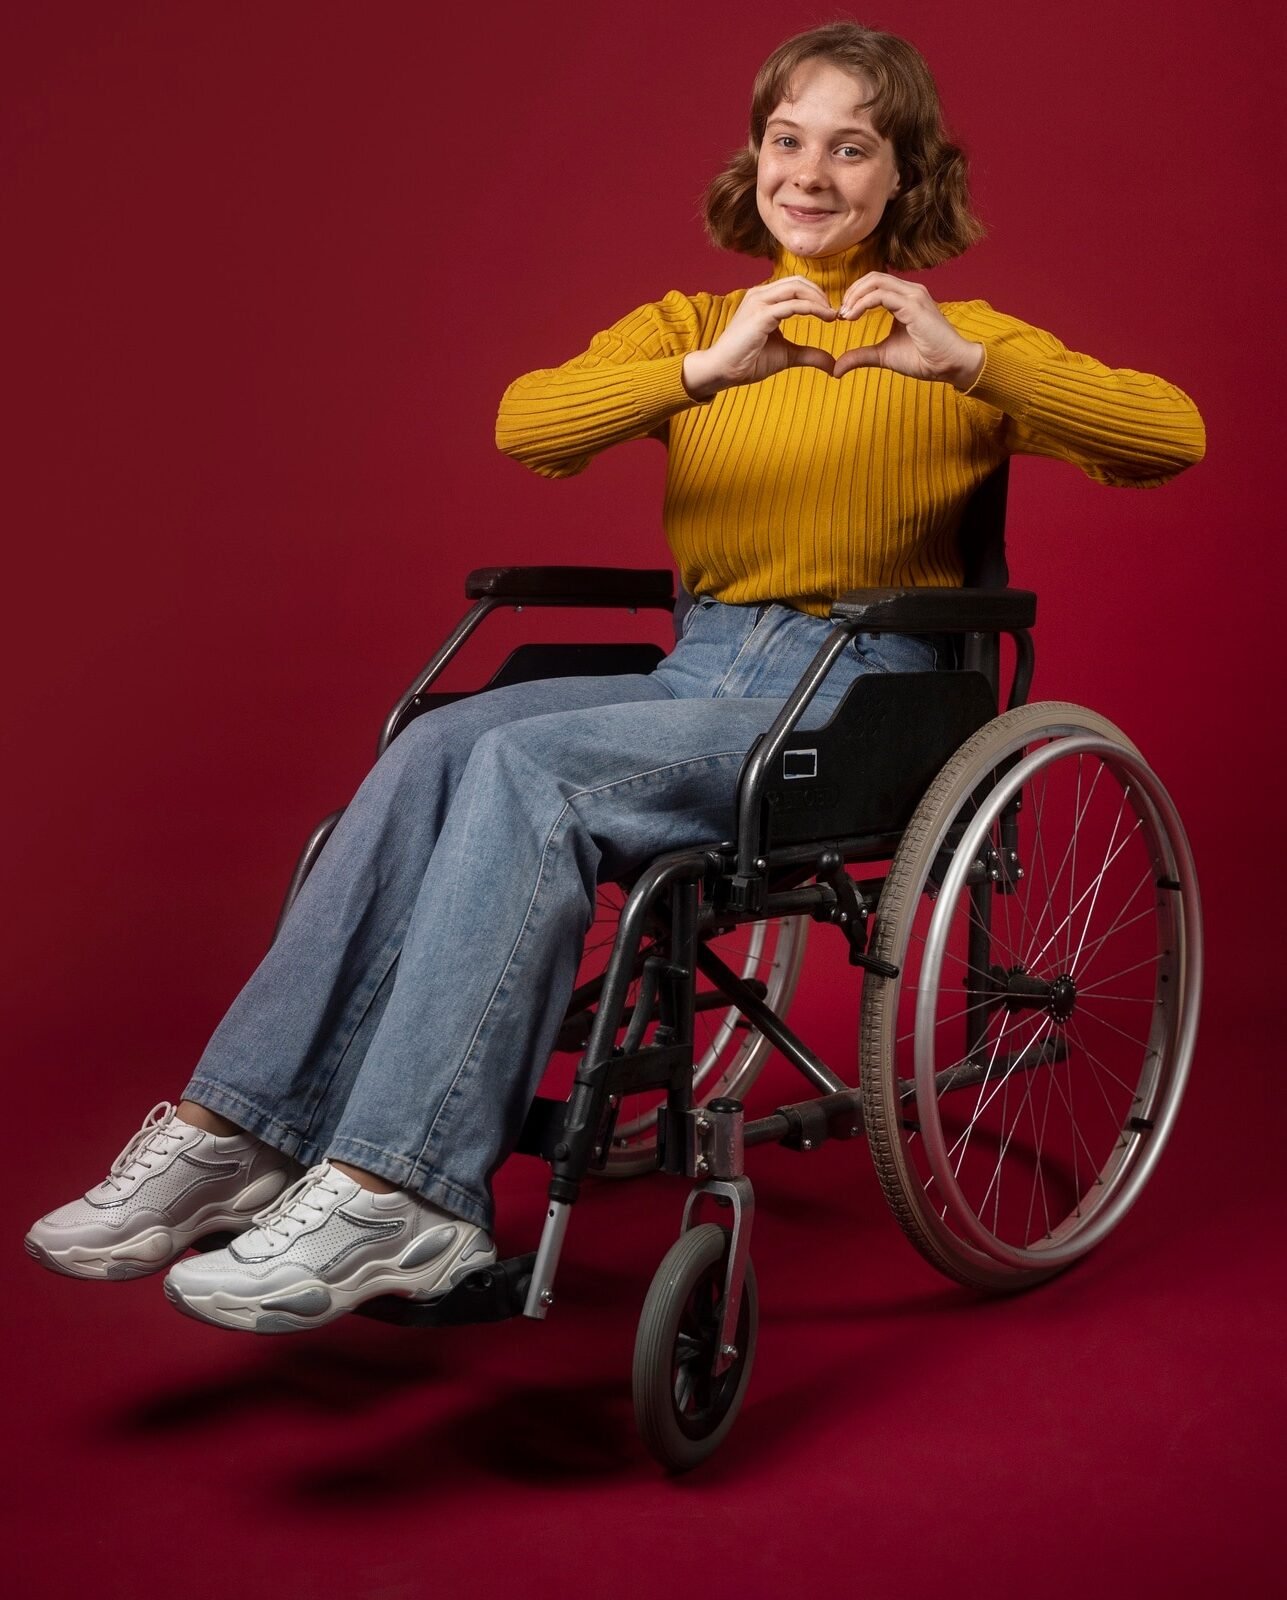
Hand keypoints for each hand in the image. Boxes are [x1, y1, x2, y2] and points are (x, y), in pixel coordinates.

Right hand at [682, 277, 835, 398]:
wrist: (723, 371)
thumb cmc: (748, 361)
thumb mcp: (786, 355)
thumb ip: (809, 354)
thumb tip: (833, 365)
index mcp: (764, 299)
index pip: (795, 285)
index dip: (817, 296)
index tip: (832, 314)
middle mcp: (760, 294)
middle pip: (799, 282)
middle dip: (821, 295)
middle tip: (835, 313)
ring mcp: (759, 302)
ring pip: (798, 288)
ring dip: (820, 300)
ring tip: (832, 315)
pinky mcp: (761, 315)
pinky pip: (794, 305)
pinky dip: (814, 309)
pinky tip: (826, 318)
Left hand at [833, 273, 983, 389]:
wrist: (950, 366)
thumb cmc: (924, 359)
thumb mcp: (884, 356)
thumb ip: (861, 356)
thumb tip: (835, 368)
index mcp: (905, 298)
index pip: (874, 283)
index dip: (855, 296)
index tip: (843, 316)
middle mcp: (910, 291)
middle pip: (873, 277)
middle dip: (851, 293)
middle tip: (840, 313)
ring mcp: (913, 295)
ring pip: (875, 282)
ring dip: (854, 297)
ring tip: (845, 315)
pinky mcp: (914, 305)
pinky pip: (881, 295)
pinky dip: (862, 304)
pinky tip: (852, 317)